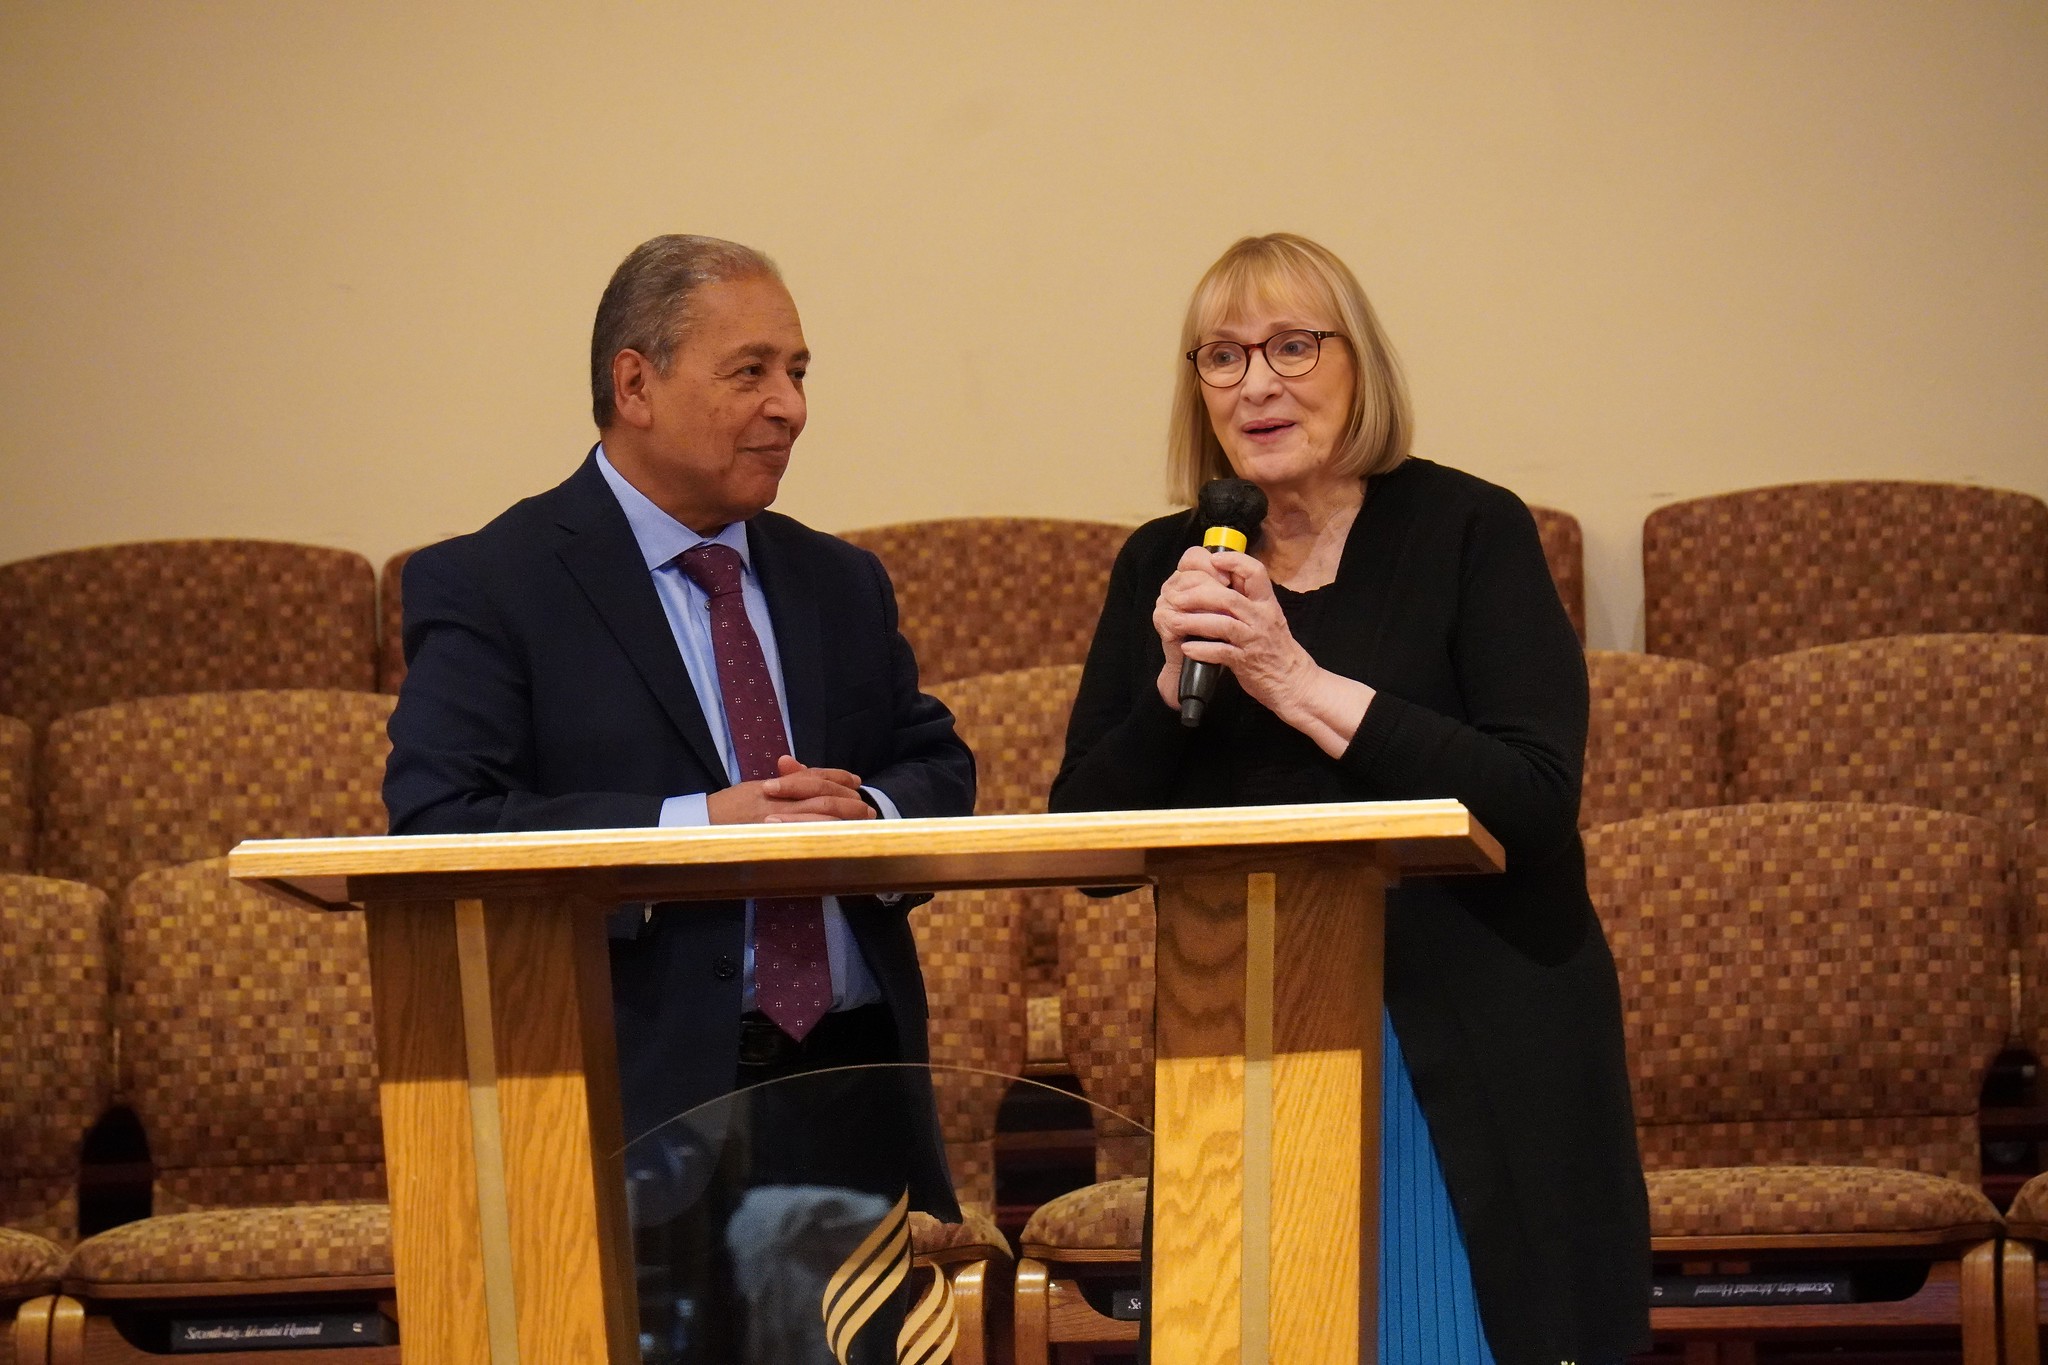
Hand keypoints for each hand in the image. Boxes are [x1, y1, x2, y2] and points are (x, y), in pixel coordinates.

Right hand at [707, 754, 875, 823]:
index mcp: (772, 786)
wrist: (698, 831)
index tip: (854, 780)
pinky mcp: (772, 842)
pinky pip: (805, 837)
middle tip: (867, 805)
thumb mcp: (752, 790)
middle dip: (848, 799)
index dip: (836, 776)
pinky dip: (825, 834)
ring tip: (863, 820)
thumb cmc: (725, 812)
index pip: (811, 776)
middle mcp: (775, 801)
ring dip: (844, 817)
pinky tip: (841, 835)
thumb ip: (780, 782)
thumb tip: (797, 765)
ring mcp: (774, 823)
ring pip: (818, 816)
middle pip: (821, 795)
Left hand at [1152, 546, 1318, 714]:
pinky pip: (1221, 652)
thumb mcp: (1267, 616)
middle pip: (1229, 598)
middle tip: (1176, 597)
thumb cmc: (1275, 646)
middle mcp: (1262, 618)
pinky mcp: (1246, 662)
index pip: (1255, 572)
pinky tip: (1186, 648)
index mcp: (1267, 603)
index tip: (1212, 560)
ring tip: (1173, 621)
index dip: (1234, 561)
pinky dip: (1202, 650)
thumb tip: (1223, 578)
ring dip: (1194, 622)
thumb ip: (1248, 599)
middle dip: (1199, 595)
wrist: (1292, 681)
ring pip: (1223, 624)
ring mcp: (1254, 640)